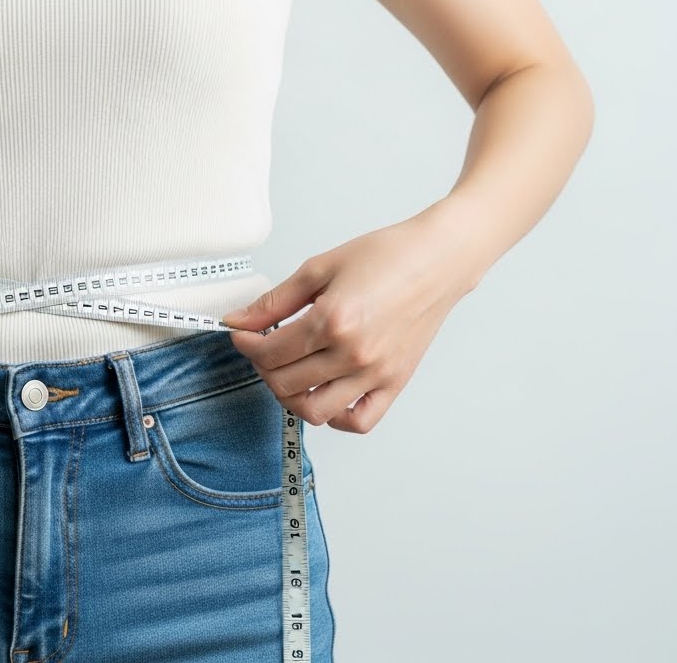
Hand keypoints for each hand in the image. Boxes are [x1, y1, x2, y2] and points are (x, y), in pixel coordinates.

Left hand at [220, 211, 478, 433]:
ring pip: (315, 411)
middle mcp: (354, 354)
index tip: (242, 334)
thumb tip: (238, 321)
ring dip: (290, 397)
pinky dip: (335, 417)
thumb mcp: (320, 268)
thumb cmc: (387, 256)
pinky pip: (358, 422)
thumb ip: (275, 301)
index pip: (270, 352)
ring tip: (289, 372)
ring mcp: (376, 374)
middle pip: (285, 383)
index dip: (246, 344)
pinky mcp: (395, 383)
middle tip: (263, 347)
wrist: (438, 260)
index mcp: (333, 321)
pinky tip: (324, 393)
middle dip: (262, 366)